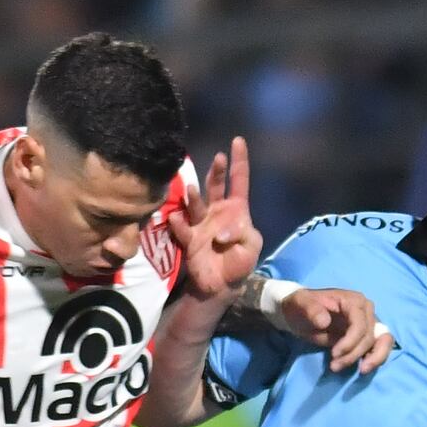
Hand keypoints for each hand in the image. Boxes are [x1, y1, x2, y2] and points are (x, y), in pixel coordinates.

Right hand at [166, 136, 265, 307]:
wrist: (221, 286)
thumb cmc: (239, 262)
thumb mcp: (251, 246)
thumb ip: (243, 234)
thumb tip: (220, 231)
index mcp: (236, 209)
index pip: (239, 181)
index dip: (239, 161)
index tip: (237, 141)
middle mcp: (217, 210)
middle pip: (216, 186)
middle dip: (217, 171)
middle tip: (218, 158)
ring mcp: (201, 223)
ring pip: (196, 204)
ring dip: (193, 197)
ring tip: (190, 190)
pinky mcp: (188, 238)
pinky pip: (182, 228)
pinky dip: (179, 224)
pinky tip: (175, 218)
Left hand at [276, 281, 391, 374]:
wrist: (300, 313)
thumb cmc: (301, 307)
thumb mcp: (301, 304)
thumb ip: (311, 310)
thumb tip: (324, 321)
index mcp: (353, 300)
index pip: (360, 324)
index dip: (350, 342)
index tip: (333, 355)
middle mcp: (366, 310)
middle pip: (369, 337)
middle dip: (353, 354)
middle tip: (334, 366)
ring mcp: (369, 323)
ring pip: (383, 342)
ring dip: (372, 359)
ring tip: (361, 371)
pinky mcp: (367, 335)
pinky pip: (381, 347)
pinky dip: (377, 358)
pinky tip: (364, 368)